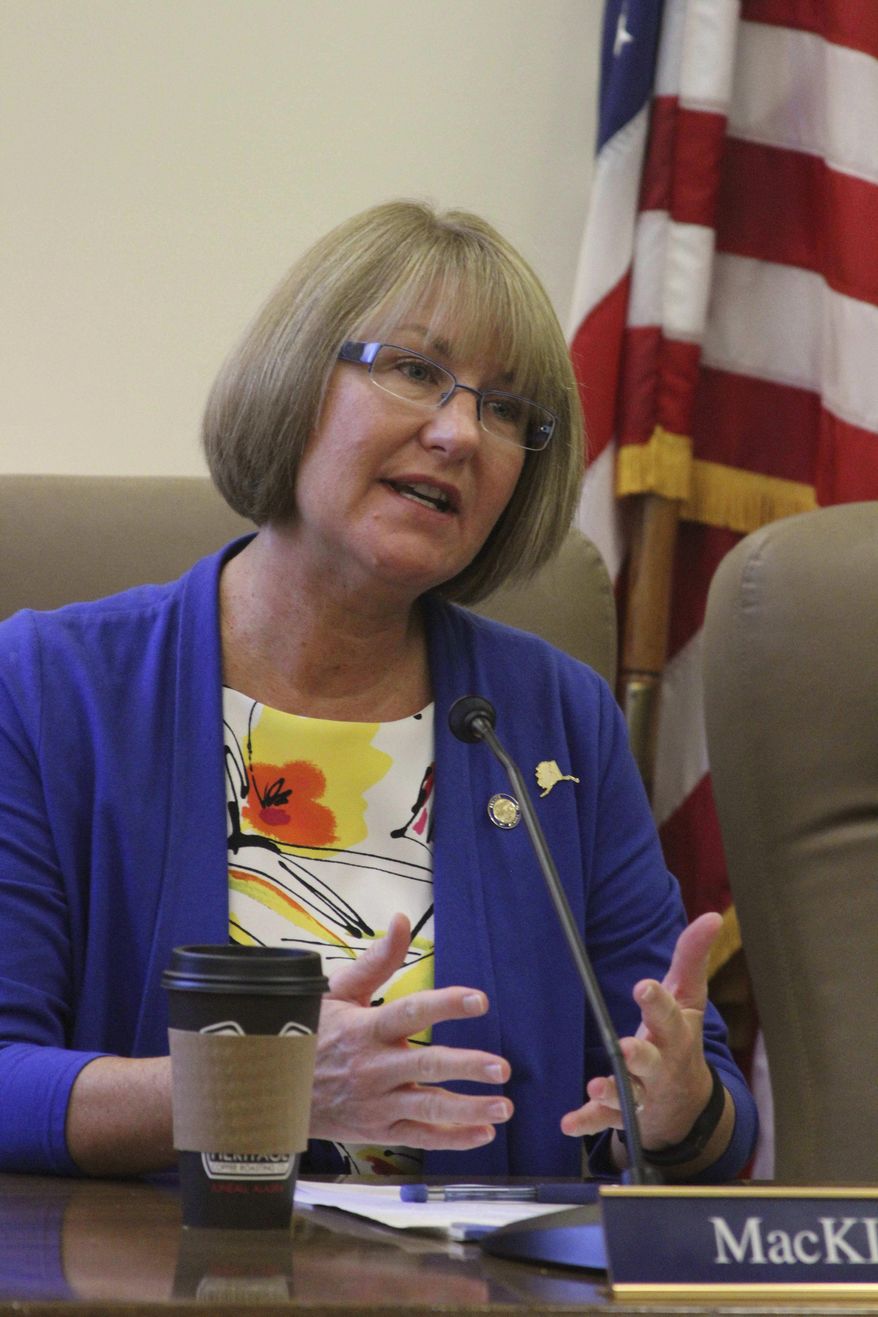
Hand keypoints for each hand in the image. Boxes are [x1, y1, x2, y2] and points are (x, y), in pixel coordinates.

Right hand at [309, 913, 512, 1148]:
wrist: (270, 1090)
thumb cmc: (309, 1034)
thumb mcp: (337, 992)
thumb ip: (376, 961)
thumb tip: (401, 921)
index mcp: (365, 1028)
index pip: (410, 1012)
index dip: (445, 1005)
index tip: (479, 1000)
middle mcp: (373, 1067)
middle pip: (425, 1064)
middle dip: (466, 1066)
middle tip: (502, 1067)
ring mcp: (376, 1103)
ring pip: (427, 1107)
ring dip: (468, 1108)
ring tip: (504, 1104)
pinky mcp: (377, 1130)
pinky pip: (419, 1137)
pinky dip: (453, 1138)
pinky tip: (483, 1132)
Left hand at [560, 912, 721, 1149]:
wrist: (687, 1103)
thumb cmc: (680, 1036)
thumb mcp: (688, 996)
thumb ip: (691, 957)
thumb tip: (710, 916)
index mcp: (676, 1034)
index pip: (669, 1016)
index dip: (657, 1002)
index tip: (643, 986)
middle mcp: (661, 1066)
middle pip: (651, 1061)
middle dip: (639, 1055)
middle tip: (626, 1047)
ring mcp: (643, 1093)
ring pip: (629, 1095)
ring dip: (613, 1091)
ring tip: (596, 1084)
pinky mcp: (622, 1115)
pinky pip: (605, 1120)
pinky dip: (587, 1122)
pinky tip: (568, 1122)